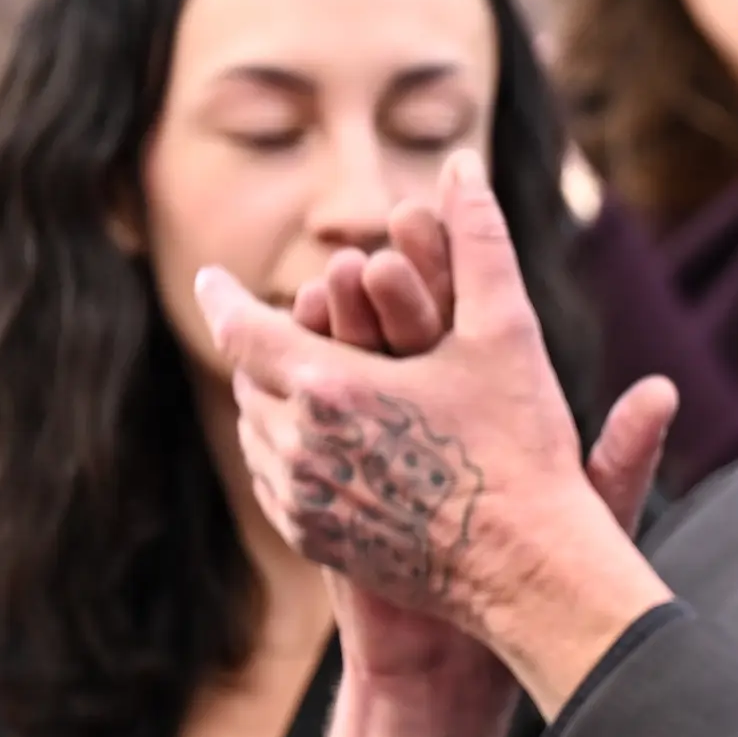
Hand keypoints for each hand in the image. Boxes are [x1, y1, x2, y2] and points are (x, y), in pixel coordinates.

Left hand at [201, 152, 674, 700]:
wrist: (527, 570)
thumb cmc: (521, 449)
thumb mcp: (507, 333)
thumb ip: (480, 243)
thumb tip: (464, 166)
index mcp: (330, 385)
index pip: (243, 330)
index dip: (225, 298)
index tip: (210, 277)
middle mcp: (299, 445)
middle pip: (250, 381)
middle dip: (265, 350)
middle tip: (281, 328)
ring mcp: (303, 501)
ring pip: (259, 434)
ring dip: (275, 402)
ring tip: (307, 382)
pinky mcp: (316, 542)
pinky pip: (276, 485)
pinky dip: (289, 455)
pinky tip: (326, 446)